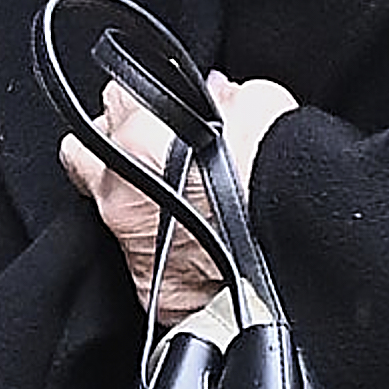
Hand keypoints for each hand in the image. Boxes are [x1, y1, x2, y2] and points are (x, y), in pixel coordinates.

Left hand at [61, 73, 298, 324]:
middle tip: (146, 156)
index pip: (111, 103)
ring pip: (109, 215)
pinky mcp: (153, 292)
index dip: (134, 106)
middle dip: (108, 151)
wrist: (305, 242)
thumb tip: (220, 96)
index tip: (150, 112)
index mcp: (137, 138)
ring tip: (179, 209)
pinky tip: (193, 252)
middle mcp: (121, 193)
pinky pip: (143, 267)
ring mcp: (132, 246)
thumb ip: (224, 97)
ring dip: (137, 207)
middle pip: (82, 156)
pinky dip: (163, 257)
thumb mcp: (257, 103)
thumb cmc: (282, 168)